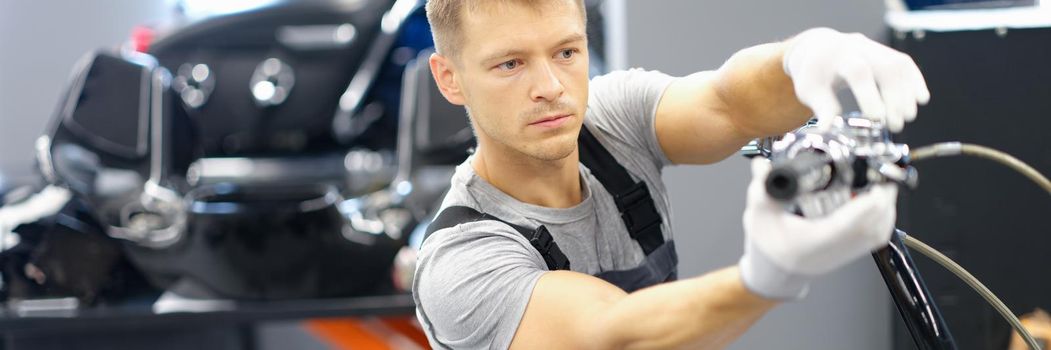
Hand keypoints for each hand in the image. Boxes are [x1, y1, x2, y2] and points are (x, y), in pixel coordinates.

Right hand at [738, 158, 897, 299]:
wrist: (773, 274)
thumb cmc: (767, 248)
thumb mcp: (760, 214)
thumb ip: (762, 188)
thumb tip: (763, 165)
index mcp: (816, 240)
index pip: (852, 222)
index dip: (870, 201)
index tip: (875, 180)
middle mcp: (836, 249)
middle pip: (875, 226)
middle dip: (884, 198)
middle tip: (881, 175)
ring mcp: (846, 253)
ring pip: (879, 232)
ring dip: (886, 208)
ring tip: (881, 186)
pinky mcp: (850, 252)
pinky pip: (877, 238)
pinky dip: (883, 220)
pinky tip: (878, 205)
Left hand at [783, 27, 929, 131]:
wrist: (821, 48)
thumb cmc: (815, 72)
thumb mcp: (810, 90)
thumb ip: (823, 109)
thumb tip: (828, 133)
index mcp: (837, 57)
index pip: (858, 72)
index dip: (870, 96)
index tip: (876, 119)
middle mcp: (859, 48)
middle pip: (886, 68)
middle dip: (895, 98)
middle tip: (895, 125)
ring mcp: (876, 48)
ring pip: (900, 65)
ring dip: (908, 93)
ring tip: (907, 117)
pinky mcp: (888, 52)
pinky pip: (907, 64)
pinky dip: (916, 81)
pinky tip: (920, 99)